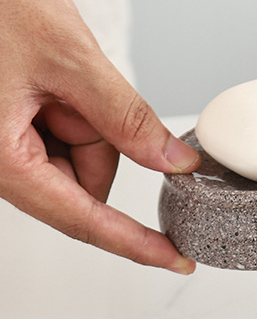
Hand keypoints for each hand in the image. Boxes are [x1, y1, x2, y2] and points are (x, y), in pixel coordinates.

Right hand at [0, 0, 200, 272]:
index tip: (176, 260)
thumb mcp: (67, 57)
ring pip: (80, 158)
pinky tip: (49, 77)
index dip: (137, 243)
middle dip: (100, 139)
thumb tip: (173, 162)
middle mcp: (1, 162)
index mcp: (2, 159)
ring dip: (85, 119)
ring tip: (50, 72)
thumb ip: (125, 117)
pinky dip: (73, 111)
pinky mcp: (12, 130)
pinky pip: (64, 136)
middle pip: (87, 183)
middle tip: (74, 85)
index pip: (86, 220)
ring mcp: (6, 147)